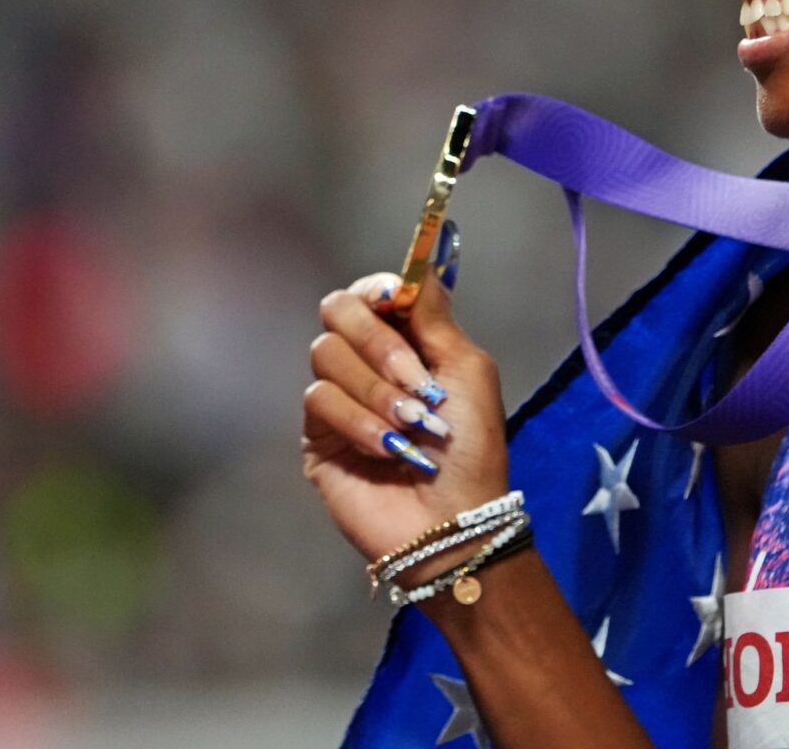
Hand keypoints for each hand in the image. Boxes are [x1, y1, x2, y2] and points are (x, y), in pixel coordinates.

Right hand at [301, 271, 509, 565]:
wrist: (453, 518)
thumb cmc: (471, 446)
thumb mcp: (467, 371)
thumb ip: (435, 319)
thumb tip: (416, 269)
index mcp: (408, 343)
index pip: (372, 292)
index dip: (378, 288)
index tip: (394, 299)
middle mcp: (368, 362)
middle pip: (337, 310)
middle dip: (378, 341)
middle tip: (415, 378)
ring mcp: (339, 397)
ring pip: (326, 353)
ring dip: (377, 389)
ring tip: (411, 423)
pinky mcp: (317, 435)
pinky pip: (318, 399)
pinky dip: (359, 421)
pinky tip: (388, 448)